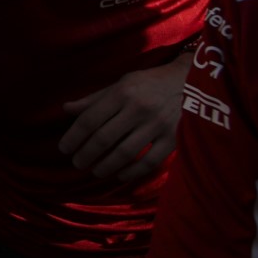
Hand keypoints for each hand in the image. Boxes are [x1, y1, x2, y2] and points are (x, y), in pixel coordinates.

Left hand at [59, 54, 188, 182]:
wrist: (193, 82)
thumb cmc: (151, 82)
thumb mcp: (122, 83)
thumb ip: (95, 99)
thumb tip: (66, 109)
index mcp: (122, 93)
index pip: (90, 119)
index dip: (73, 137)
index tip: (64, 149)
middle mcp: (138, 108)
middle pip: (104, 138)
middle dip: (86, 154)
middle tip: (77, 164)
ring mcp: (157, 124)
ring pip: (124, 153)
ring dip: (105, 166)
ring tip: (96, 171)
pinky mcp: (174, 138)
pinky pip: (149, 161)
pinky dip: (132, 172)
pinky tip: (120, 175)